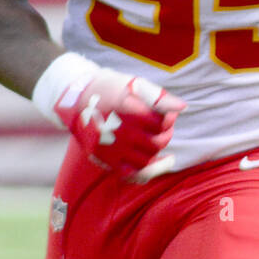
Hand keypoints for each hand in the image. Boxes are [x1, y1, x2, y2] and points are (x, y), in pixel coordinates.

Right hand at [37, 55, 185, 181]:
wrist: (75, 99)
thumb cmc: (110, 88)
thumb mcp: (133, 84)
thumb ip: (158, 96)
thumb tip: (183, 107)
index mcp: (125, 108)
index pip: (160, 121)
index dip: (169, 118)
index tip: (167, 115)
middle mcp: (116, 130)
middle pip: (156, 142)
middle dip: (166, 134)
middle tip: (165, 127)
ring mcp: (109, 147)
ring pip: (145, 160)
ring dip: (157, 150)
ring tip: (158, 139)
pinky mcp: (103, 158)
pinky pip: (130, 174)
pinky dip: (147, 171)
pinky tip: (159, 163)